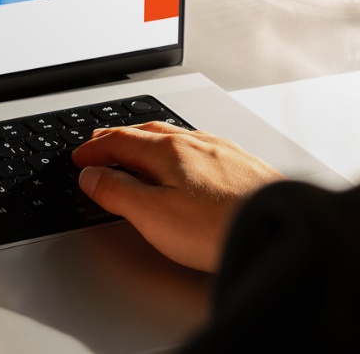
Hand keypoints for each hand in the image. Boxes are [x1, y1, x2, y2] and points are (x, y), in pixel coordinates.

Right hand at [72, 122, 283, 271]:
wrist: (279, 227)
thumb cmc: (219, 227)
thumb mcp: (153, 216)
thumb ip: (118, 193)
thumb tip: (91, 177)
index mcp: (168, 151)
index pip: (119, 141)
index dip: (94, 150)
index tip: (80, 158)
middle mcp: (195, 143)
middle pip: (145, 133)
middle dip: (117, 138)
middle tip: (99, 145)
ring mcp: (221, 151)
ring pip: (175, 137)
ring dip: (147, 141)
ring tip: (136, 149)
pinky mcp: (242, 165)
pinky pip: (199, 146)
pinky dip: (177, 149)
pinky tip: (185, 160)